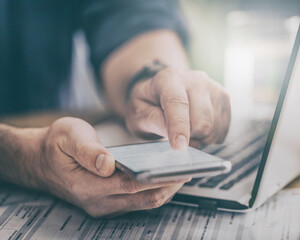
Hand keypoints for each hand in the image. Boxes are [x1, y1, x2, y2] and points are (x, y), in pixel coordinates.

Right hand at [28, 117, 187, 216]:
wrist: (38, 160)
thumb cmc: (55, 144)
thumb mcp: (68, 136)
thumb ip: (88, 150)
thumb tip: (108, 164)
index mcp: (88, 185)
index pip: (132, 186)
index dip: (160, 180)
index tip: (182, 170)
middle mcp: (98, 202)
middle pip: (144, 199)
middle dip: (170, 186)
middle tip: (191, 170)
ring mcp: (103, 205)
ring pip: (143, 203)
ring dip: (165, 189)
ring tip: (183, 172)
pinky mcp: (108, 203)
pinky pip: (137, 200)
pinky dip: (154, 190)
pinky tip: (164, 176)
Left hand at [125, 68, 230, 149]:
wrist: (162, 90)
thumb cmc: (148, 103)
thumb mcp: (138, 112)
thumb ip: (154, 121)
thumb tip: (179, 140)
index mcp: (170, 78)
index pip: (178, 103)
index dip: (179, 127)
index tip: (179, 147)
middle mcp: (196, 79)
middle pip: (202, 121)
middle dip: (190, 137)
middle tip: (176, 137)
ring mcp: (214, 88)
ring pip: (214, 128)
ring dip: (200, 139)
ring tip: (186, 131)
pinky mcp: (225, 99)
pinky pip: (222, 130)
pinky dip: (209, 137)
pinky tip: (197, 130)